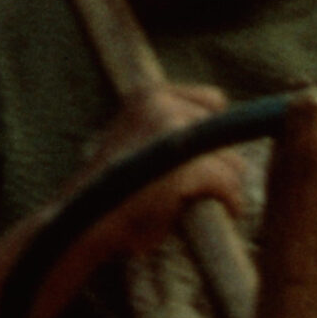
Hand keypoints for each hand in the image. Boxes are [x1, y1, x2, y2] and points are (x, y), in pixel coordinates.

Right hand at [75, 81, 247, 264]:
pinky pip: (228, 184)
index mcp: (148, 95)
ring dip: (228, 187)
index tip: (210, 162)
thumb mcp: (136, 146)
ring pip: (232, 162)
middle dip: (223, 165)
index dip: (215, 137)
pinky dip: (232, 203)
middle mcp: (162, 104)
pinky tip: (228, 213)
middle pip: (225, 134)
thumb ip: (167, 135)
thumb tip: (225, 148)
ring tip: (213, 205)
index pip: (213, 102)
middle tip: (209, 192)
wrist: (84, 221)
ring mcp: (174, 131)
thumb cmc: (111, 195)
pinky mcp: (187, 163)